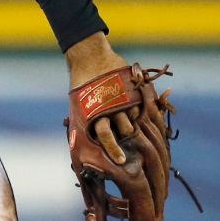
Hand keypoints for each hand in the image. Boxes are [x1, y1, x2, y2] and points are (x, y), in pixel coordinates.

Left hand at [65, 31, 132, 164]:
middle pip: (123, 132)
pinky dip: (141, 116)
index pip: (105, 137)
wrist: (90, 58)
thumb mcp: (78, 107)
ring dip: (133, 129)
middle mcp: (108, 107)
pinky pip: (141, 110)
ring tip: (130, 130)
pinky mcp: (132, 91)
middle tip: (129, 155)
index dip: (113, 151)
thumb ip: (85, 127)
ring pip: (134, 121)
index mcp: (92, 112)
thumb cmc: (82, 88)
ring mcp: (122, 99)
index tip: (121, 162)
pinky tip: (137, 117)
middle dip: (127, 144)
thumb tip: (84, 152)